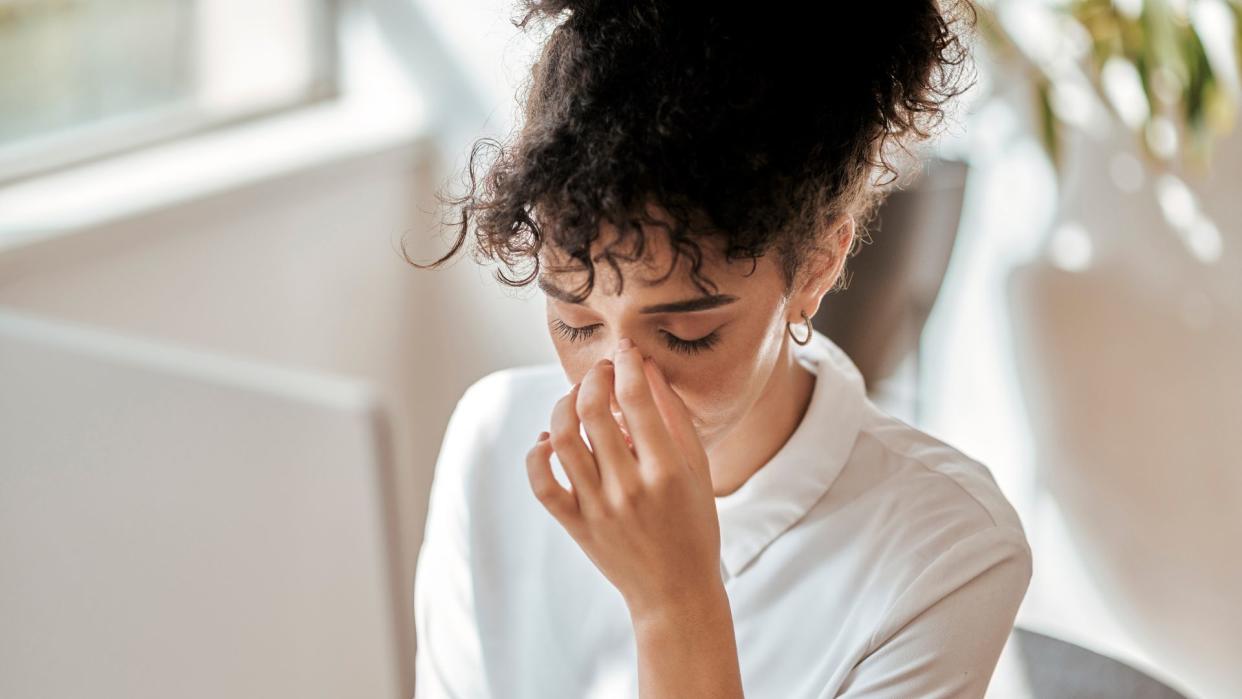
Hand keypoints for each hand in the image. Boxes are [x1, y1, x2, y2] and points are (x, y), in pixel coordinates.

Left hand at [526, 338, 722, 617]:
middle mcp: (628, 488)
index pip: (636, 399)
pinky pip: (541, 482)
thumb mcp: (698, 468)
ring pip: (562, 438)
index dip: (627, 363)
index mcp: (666, 471)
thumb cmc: (693, 525)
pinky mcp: (575, 525)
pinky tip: (551, 439)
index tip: (626, 351)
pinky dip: (538, 452)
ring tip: (577, 398)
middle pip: (592, 411)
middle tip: (603, 371)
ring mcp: (597, 508)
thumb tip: (647, 367)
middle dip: (594, 378)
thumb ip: (673, 416)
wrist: (675, 591)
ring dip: (564, 405)